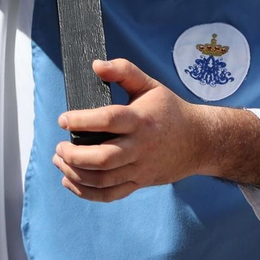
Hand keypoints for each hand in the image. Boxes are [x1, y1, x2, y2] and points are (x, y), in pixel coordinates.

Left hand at [51, 58, 213, 202]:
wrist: (199, 141)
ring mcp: (140, 168)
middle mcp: (140, 147)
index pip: (108, 121)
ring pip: (103, 179)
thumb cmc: (170, 110)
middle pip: (103, 158)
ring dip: (75, 174)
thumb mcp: (150, 85)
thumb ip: (123, 71)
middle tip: (59, 146)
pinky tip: (70, 181)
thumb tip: (96, 65)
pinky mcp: (140, 183)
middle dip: (74, 155)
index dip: (82, 120)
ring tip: (60, 160)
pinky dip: (87, 193)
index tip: (63, 119)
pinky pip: (110, 195)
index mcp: (141, 120)